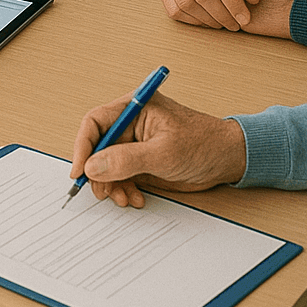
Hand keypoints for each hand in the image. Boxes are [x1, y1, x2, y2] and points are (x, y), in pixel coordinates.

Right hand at [71, 90, 246, 208]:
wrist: (226, 160)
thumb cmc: (203, 144)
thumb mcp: (163, 153)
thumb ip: (126, 159)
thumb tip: (93, 166)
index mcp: (134, 108)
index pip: (96, 122)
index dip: (83, 146)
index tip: (80, 171)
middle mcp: (131, 124)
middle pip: (98, 147)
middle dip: (98, 172)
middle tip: (103, 192)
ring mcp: (136, 144)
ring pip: (107, 166)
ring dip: (112, 185)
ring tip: (124, 198)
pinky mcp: (141, 161)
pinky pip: (121, 177)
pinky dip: (124, 189)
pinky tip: (135, 198)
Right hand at [157, 0, 260, 29]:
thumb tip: (252, 0)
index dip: (234, 4)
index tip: (245, 19)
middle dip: (221, 15)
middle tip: (234, 24)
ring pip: (186, 3)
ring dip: (206, 20)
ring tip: (221, 22)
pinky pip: (173, 8)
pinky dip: (190, 20)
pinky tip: (205, 19)